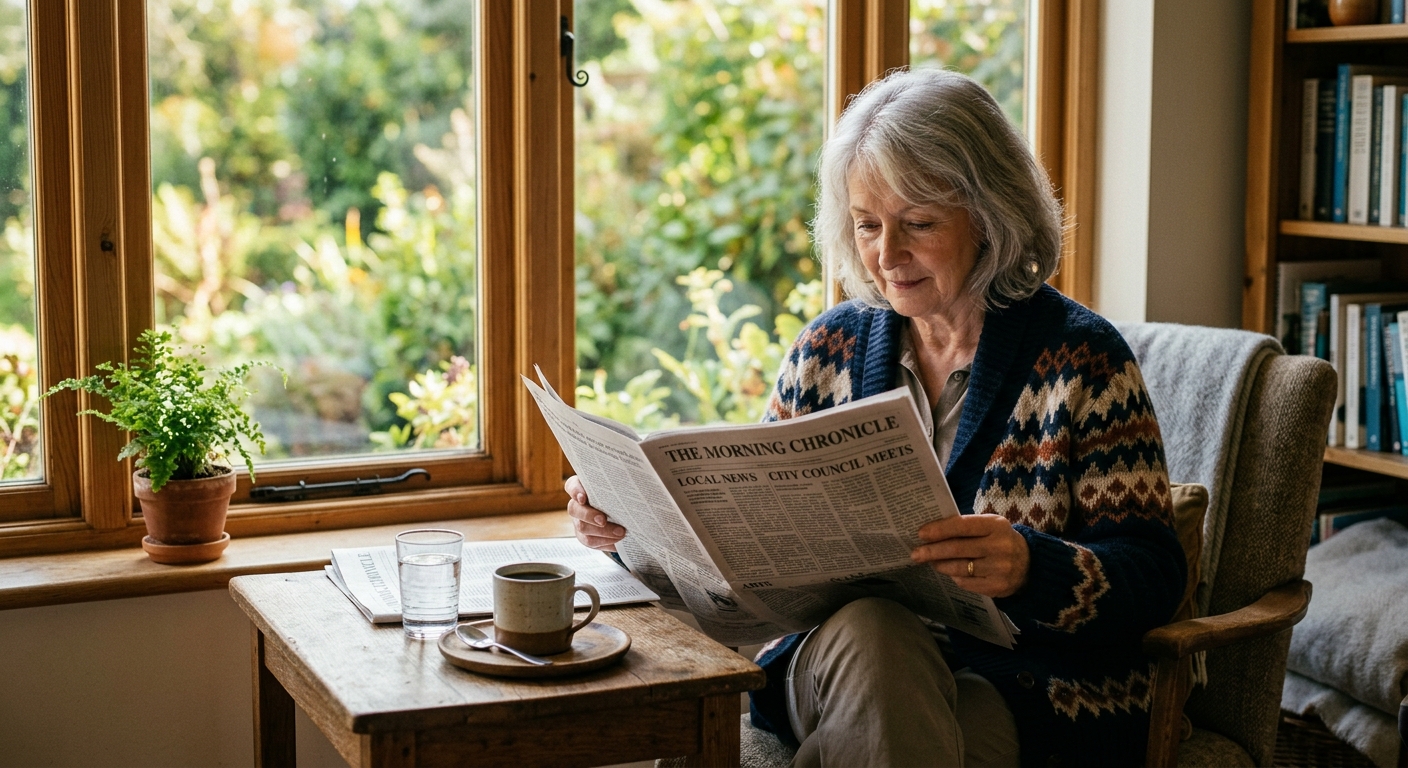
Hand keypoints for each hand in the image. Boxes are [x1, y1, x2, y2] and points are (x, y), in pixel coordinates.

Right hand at [566, 475, 626, 551]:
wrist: (622, 512)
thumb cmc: (619, 495)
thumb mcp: (619, 487)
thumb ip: (621, 484)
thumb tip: (637, 482)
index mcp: (583, 487)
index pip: (572, 485)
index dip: (575, 491)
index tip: (583, 498)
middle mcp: (577, 504)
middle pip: (574, 509)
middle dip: (588, 516)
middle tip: (603, 520)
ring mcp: (579, 521)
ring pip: (582, 528)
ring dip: (602, 532)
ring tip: (621, 532)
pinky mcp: (585, 536)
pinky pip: (590, 541)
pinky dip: (605, 542)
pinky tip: (618, 541)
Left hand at [910, 514, 1029, 597]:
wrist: (1031, 565)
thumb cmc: (1001, 540)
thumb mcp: (990, 526)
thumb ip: (966, 527)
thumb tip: (931, 532)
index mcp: (996, 525)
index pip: (961, 526)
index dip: (939, 530)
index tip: (921, 534)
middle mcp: (999, 546)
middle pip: (956, 549)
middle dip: (932, 551)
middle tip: (915, 553)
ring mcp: (999, 568)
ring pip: (959, 568)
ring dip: (940, 565)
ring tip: (931, 562)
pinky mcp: (997, 587)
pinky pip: (966, 582)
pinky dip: (955, 576)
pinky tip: (951, 572)